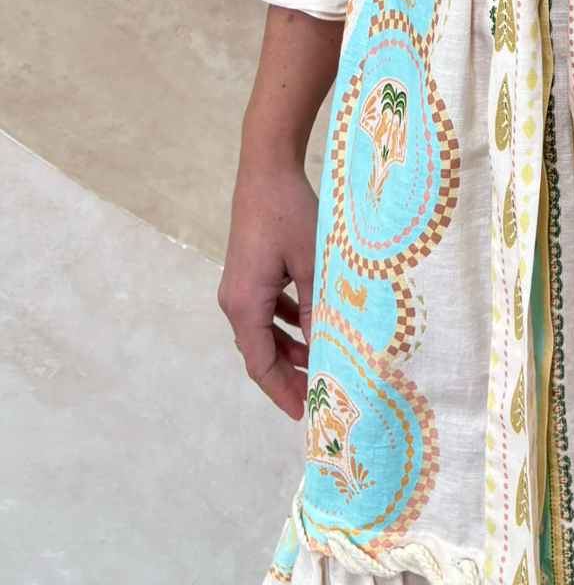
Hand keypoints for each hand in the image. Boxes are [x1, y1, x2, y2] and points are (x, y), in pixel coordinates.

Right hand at [218, 162, 318, 419]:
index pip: (260, 364)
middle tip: (320, 394)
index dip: (282, 392)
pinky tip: (310, 324)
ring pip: (263, 331)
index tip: (305, 414)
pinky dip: (285, 323)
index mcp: (245, 305)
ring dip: (289, 348)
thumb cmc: (290, 214)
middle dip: (288, 374)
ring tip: (320, 362)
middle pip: (259, 351)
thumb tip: (327, 349)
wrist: (267, 170)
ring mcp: (239, 286)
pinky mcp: (248, 271)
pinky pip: (265, 310)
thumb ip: (317, 309)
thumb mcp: (313, 265)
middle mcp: (234, 301)